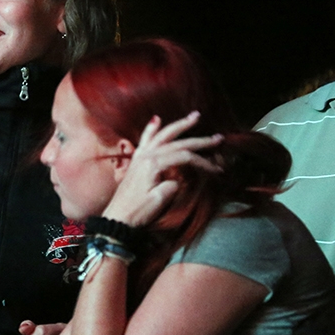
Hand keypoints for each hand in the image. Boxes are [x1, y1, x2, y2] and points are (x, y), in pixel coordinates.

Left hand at [103, 112, 221, 226]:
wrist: (117, 218)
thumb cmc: (137, 211)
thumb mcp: (158, 200)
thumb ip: (172, 185)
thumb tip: (178, 179)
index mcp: (153, 164)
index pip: (184, 157)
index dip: (202, 162)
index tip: (216, 170)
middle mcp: (146, 156)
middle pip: (177, 143)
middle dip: (199, 141)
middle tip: (217, 138)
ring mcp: (140, 156)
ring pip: (163, 135)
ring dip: (180, 125)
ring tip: (195, 116)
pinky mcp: (136, 160)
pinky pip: (145, 139)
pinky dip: (151, 128)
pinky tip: (157, 119)